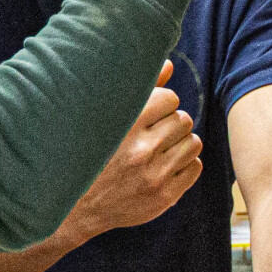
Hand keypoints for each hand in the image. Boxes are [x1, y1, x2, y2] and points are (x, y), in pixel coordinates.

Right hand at [60, 62, 201, 241]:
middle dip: (173, 124)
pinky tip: (165, 166)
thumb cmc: (92, 155)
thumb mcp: (106, 120)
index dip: (163, 104)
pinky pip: (195, 168)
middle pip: (184, 121)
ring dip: (181, 143)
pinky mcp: (164, 196)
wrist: (76, 207)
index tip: (153, 113)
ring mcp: (154, 176)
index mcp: (125, 125)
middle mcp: (141, 150)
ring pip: (193, 143)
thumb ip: (140, 91)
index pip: (170, 99)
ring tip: (162, 149)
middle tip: (158, 133)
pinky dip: (184, 165)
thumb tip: (168, 65)